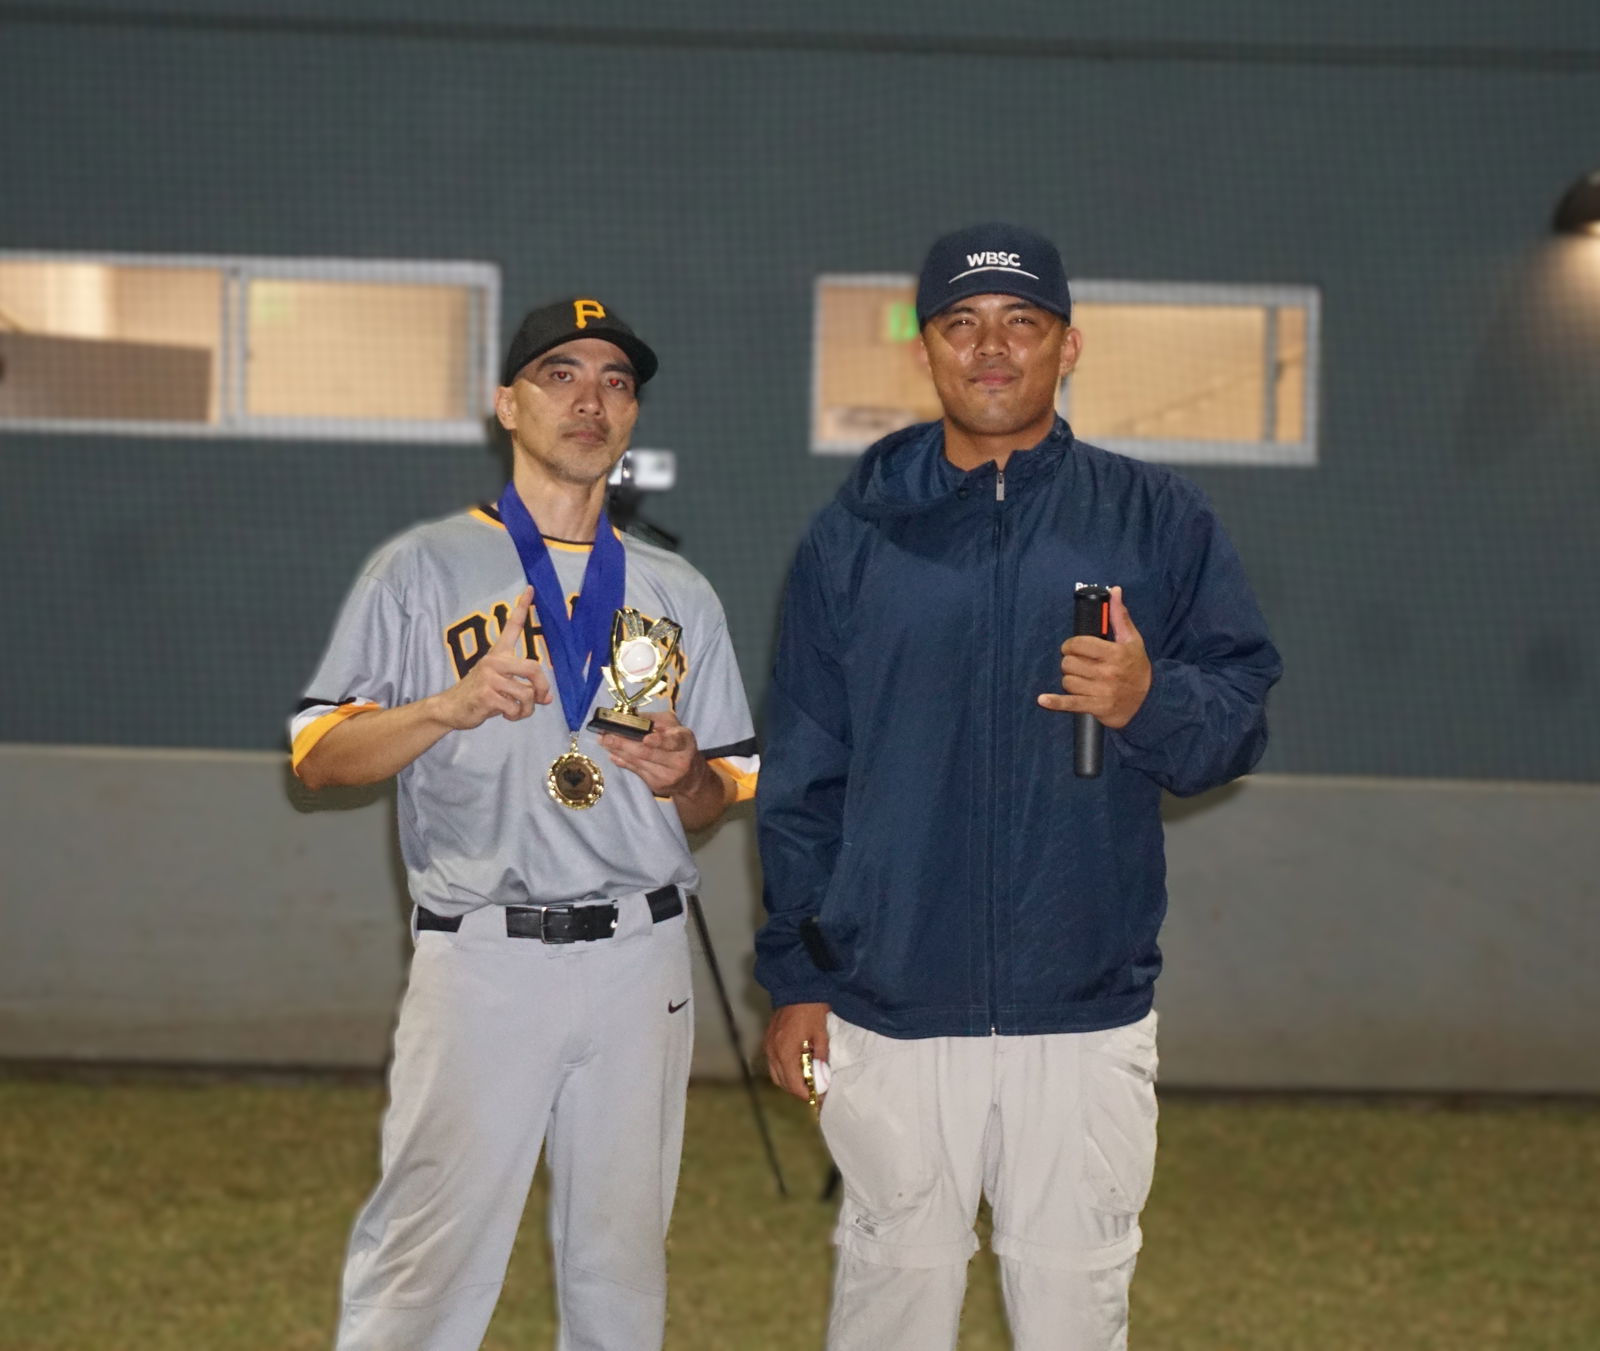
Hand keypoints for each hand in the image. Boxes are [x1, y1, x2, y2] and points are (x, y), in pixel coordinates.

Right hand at [432, 587, 551, 728]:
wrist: (451, 708)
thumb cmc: (480, 695)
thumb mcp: (502, 685)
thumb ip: (524, 687)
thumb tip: (547, 698)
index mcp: (498, 654)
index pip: (512, 626)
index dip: (523, 608)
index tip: (531, 589)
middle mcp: (494, 661)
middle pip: (533, 668)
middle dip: (542, 687)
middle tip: (542, 699)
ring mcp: (490, 677)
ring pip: (526, 694)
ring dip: (527, 709)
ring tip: (518, 711)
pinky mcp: (487, 695)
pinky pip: (515, 707)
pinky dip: (516, 716)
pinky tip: (506, 715)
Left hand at [597, 709, 711, 796]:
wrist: (692, 777)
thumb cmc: (680, 745)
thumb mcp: (674, 727)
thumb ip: (654, 720)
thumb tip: (629, 716)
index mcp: (685, 741)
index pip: (673, 741)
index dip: (659, 740)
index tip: (645, 738)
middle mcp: (679, 760)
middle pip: (648, 753)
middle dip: (624, 743)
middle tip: (606, 736)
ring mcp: (668, 776)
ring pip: (638, 762)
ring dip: (618, 751)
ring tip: (604, 742)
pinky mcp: (657, 785)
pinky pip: (636, 771)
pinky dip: (623, 762)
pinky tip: (612, 754)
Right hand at [764, 1002, 830, 1101]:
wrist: (796, 988)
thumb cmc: (811, 1011)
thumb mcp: (821, 1034)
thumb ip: (820, 1056)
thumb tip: (822, 1074)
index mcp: (786, 1052)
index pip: (794, 1083)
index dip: (806, 1093)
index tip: (818, 1097)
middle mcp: (773, 1052)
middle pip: (782, 1082)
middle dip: (797, 1090)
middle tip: (814, 1090)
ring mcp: (768, 1046)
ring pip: (775, 1075)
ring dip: (789, 1081)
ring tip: (806, 1080)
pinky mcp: (767, 1040)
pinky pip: (772, 1064)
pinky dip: (783, 1070)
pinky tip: (796, 1067)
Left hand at [1037, 585, 1151, 729]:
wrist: (1148, 700)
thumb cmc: (1137, 666)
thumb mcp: (1132, 640)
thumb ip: (1119, 616)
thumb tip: (1116, 591)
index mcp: (1115, 654)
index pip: (1079, 644)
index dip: (1071, 644)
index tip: (1072, 647)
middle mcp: (1108, 673)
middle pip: (1069, 663)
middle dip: (1070, 662)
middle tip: (1080, 664)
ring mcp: (1102, 692)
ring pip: (1067, 681)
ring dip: (1070, 679)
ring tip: (1082, 679)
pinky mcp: (1096, 707)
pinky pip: (1070, 704)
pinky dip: (1055, 703)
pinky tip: (1042, 700)